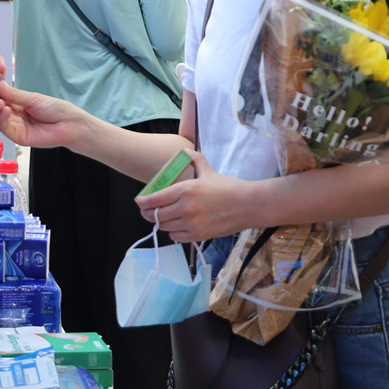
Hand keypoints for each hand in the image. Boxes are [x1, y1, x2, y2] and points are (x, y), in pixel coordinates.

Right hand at [0, 81, 87, 147]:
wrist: (68, 124)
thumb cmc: (54, 109)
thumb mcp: (32, 98)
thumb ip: (14, 94)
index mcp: (15, 104)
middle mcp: (12, 115)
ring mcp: (14, 126)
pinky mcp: (17, 137)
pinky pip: (3, 128)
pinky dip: (1, 118)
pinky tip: (4, 109)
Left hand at [135, 150, 255, 240]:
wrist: (249, 205)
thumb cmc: (229, 187)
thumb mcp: (208, 170)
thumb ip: (193, 159)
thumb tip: (183, 151)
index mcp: (186, 189)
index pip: (155, 199)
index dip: (143, 202)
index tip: (140, 201)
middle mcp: (186, 208)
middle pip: (156, 215)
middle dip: (148, 213)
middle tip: (148, 211)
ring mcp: (192, 223)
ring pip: (165, 227)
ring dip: (161, 222)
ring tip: (162, 217)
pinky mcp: (199, 235)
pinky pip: (176, 237)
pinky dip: (173, 232)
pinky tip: (176, 225)